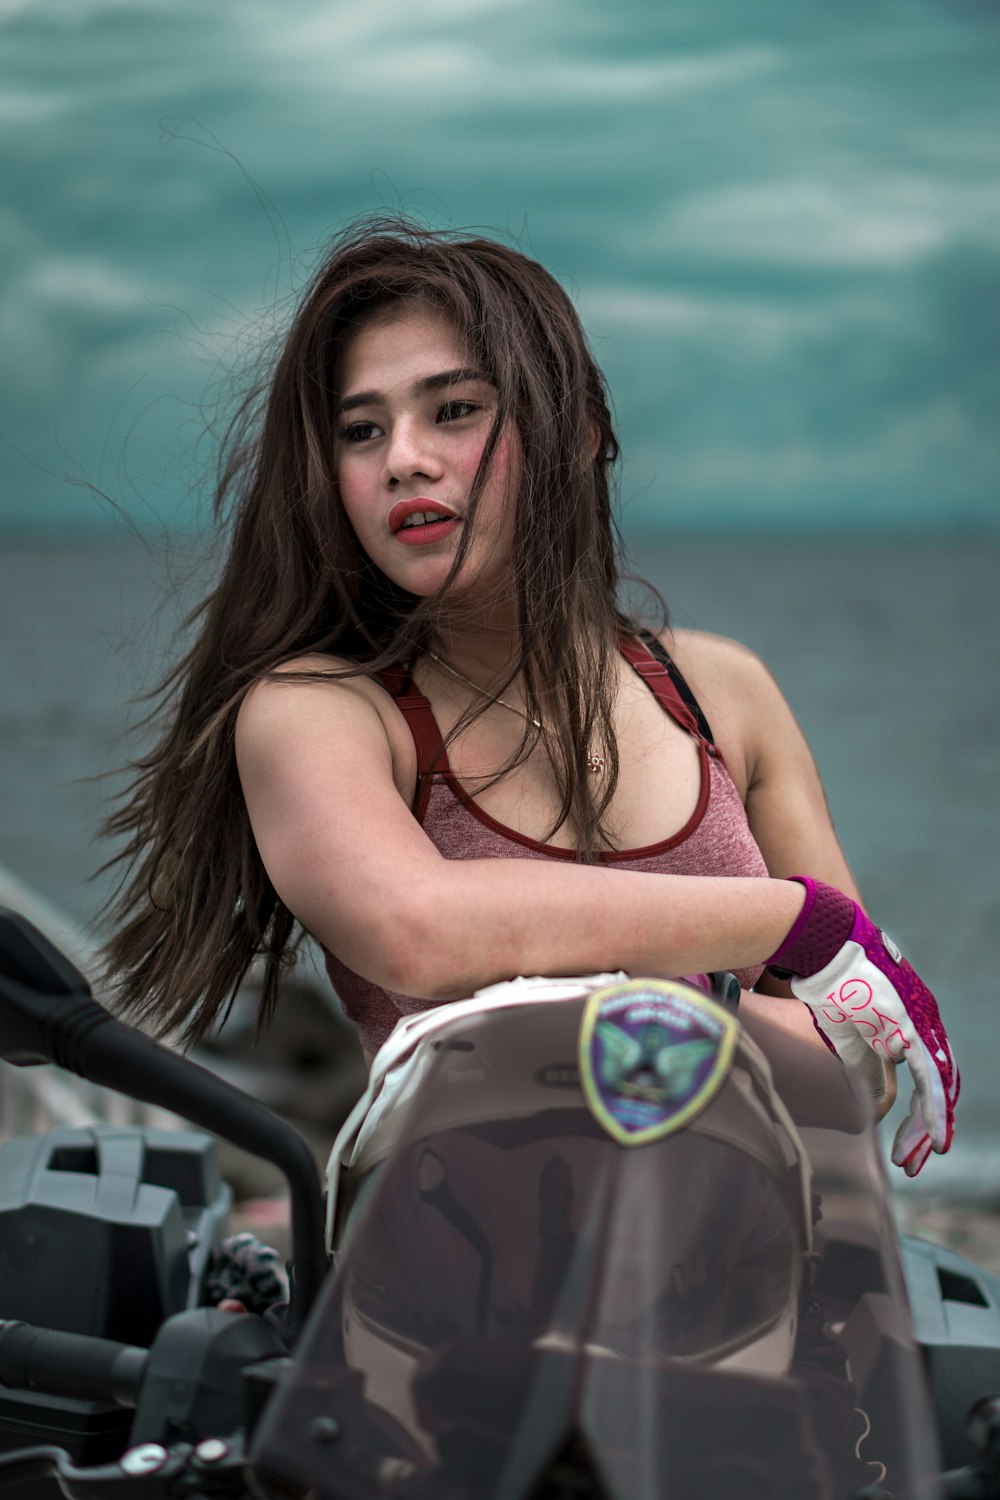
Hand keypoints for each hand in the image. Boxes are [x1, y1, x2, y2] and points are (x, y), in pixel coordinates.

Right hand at [768, 878, 959, 1175]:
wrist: (821, 941)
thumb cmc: (821, 979)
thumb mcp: (840, 1029)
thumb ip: (856, 1059)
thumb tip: (856, 1093)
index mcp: (904, 1025)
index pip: (922, 1077)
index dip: (917, 1112)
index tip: (905, 1144)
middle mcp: (921, 1024)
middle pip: (934, 1087)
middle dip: (922, 1128)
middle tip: (914, 1161)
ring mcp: (919, 1024)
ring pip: (936, 1089)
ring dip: (926, 1128)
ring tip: (917, 1158)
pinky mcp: (911, 1027)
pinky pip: (930, 1078)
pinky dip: (933, 1110)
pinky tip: (934, 1137)